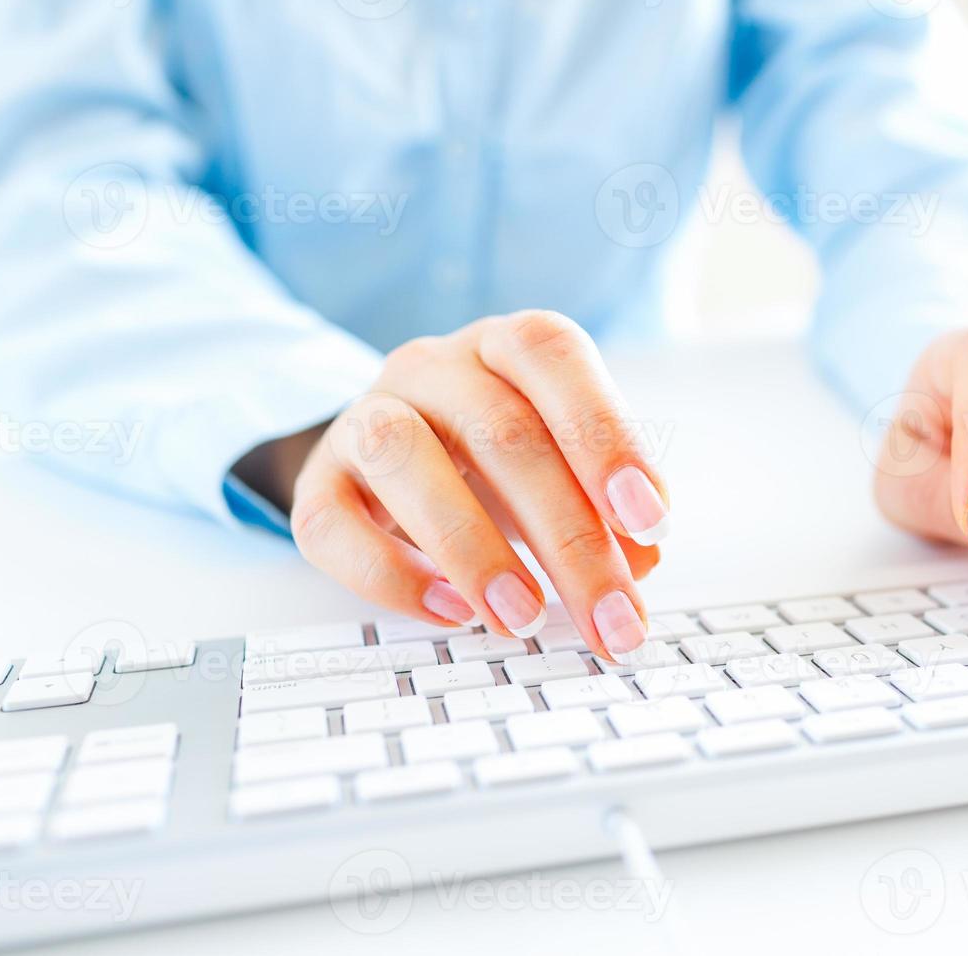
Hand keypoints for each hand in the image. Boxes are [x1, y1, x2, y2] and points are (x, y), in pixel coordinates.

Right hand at [265, 311, 669, 660]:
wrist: (383, 461)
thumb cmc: (492, 462)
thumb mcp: (559, 468)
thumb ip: (604, 506)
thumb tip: (641, 562)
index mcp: (503, 347)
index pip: (552, 356)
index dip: (606, 434)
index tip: (649, 521)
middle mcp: (430, 366)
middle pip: (501, 432)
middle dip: (570, 538)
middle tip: (612, 619)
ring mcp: (363, 417)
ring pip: (404, 458)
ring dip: (474, 548)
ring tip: (526, 618)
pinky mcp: (318, 484)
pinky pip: (333, 525)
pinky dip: (394, 576)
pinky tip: (453, 613)